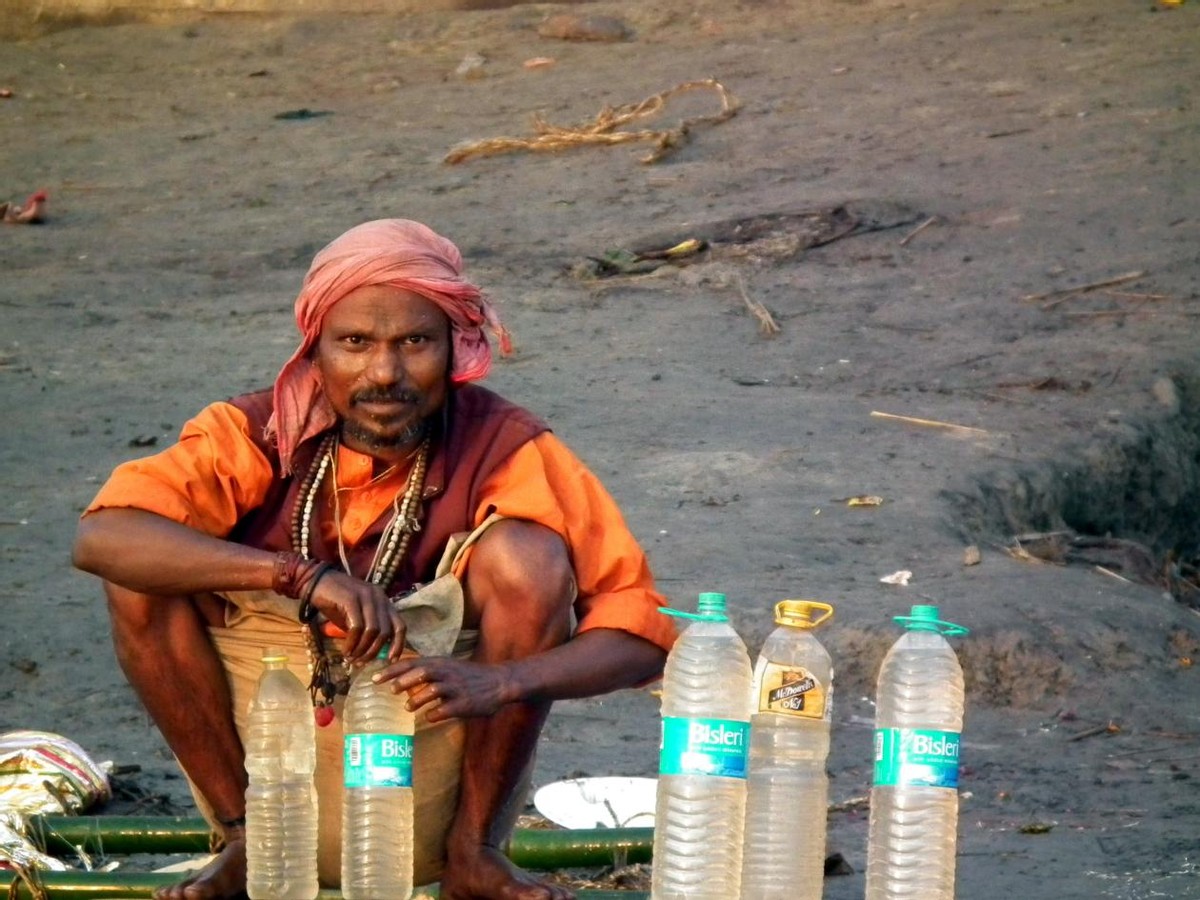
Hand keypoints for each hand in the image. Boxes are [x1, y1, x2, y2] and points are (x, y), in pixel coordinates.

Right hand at [310, 570, 405, 662]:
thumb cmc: (336, 603)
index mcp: (384, 602)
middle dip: (374, 651)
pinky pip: (357, 626)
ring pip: (373, 630)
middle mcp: (379, 597)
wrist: (316, 583)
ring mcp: (366, 596)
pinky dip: (352, 642)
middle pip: (385, 631)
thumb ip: (367, 631)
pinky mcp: (351, 599)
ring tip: (351, 658)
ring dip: (362, 649)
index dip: (398, 644)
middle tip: (360, 662)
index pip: (399, 625)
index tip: (391, 660)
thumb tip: (373, 654)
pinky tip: (346, 650)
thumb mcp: (356, 618)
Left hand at [377, 657, 517, 721]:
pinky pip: (445, 710)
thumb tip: (400, 680)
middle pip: (421, 672)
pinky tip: (430, 717)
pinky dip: (434, 714)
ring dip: (417, 699)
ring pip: (433, 690)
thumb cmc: (469, 676)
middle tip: (390, 690)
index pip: (412, 663)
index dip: (392, 670)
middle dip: (403, 681)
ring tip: (409, 707)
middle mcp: (447, 673)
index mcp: (441, 663)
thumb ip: (427, 671)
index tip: (374, 678)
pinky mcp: (465, 703)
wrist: (499, 681)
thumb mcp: (448, 667)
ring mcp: (457, 688)